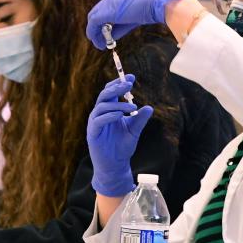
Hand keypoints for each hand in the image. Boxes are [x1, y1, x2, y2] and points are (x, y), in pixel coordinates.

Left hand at [86, 0, 190, 48]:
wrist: (162, 2)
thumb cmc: (160, 6)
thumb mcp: (144, 12)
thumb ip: (134, 19)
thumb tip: (132, 27)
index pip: (111, 7)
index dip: (109, 21)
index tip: (110, 32)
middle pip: (100, 11)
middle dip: (99, 27)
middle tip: (101, 39)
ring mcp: (110, 2)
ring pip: (95, 17)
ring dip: (95, 32)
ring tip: (99, 44)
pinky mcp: (108, 11)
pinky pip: (94, 23)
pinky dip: (93, 33)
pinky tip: (97, 42)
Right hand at [87, 74, 152, 196]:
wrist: (115, 165)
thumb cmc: (122, 147)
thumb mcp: (134, 131)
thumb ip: (140, 119)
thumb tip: (150, 108)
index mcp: (110, 110)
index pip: (112, 92)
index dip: (119, 83)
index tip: (132, 77)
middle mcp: (101, 113)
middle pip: (105, 95)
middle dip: (116, 87)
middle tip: (129, 84)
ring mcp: (95, 122)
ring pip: (102, 106)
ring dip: (117, 104)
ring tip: (132, 106)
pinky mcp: (92, 132)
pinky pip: (99, 120)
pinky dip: (109, 116)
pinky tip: (120, 115)